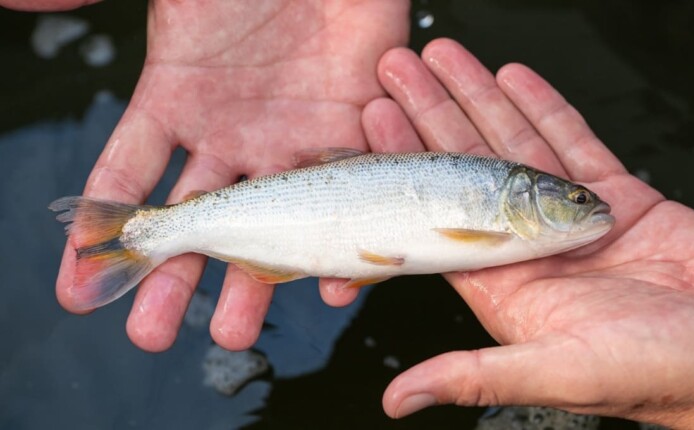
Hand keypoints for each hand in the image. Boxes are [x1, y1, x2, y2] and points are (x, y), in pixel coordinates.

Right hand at [50, 0, 408, 351]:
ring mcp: (290, 140)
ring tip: (235, 334)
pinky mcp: (350, 136)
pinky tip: (329, 285)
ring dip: (252, 283)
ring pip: (270, 227)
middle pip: (198, 222)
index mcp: (177, 100)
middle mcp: (231, 134)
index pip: (127, 175)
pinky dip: (338, 245)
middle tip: (153, 336)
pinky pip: (342, 202)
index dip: (100, 232)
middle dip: (174, 282)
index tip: (78, 289)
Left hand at [363, 39, 693, 428]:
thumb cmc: (648, 373)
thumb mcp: (551, 374)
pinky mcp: (613, 197)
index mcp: (501, 282)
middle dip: (432, 115)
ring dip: (478, 99)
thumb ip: (473, 377)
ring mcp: (566, 217)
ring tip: (444, 58)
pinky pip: (572, 142)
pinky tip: (512, 78)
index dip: (406, 166)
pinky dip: (542, 108)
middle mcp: (525, 245)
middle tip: (397, 70)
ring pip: (513, 144)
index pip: (436, 213)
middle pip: (466, 167)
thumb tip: (398, 401)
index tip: (377, 121)